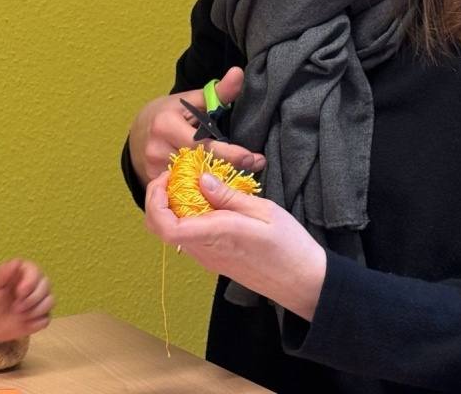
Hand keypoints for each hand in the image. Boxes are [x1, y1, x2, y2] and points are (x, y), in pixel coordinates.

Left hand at [0, 259, 52, 343]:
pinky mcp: (39, 317)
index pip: (36, 271)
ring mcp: (38, 301)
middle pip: (46, 285)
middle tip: (15, 308)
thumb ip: (2, 272)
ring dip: (35, 310)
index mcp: (21, 273)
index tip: (19, 292)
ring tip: (18, 315)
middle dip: (32, 298)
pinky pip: (47, 318)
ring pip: (50, 301)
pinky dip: (36, 322)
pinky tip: (23, 323)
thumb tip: (18, 262)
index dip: (30, 282)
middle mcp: (33, 285)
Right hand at [128, 67, 263, 186]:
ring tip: (240, 177)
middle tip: (256, 166)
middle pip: (200, 166)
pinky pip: (184, 190)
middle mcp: (157, 150)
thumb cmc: (170, 113)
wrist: (139, 132)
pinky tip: (218, 188)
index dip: (231, 154)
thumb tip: (239, 73)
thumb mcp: (191, 100)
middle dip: (231, 168)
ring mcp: (154, 170)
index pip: (203, 146)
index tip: (254, 158)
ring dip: (218, 181)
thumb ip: (218, 92)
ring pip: (194, 182)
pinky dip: (202, 189)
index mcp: (166, 126)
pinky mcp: (154, 184)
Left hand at [144, 169, 324, 320]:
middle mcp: (204, 250)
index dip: (155, 200)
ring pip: (172, 232)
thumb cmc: (289, 246)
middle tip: (176, 177)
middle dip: (158, 199)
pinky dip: (186, 216)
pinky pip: (188, 236)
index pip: (166, 226)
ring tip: (193, 184)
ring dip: (172, 207)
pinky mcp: (214, 259)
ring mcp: (207, 257)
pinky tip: (206, 201)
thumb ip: (227, 196)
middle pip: (160, 228)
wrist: (305, 282)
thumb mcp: (263, 211)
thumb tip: (200, 180)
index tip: (167, 177)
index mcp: (215, 236)